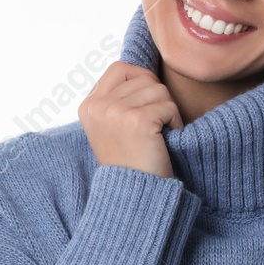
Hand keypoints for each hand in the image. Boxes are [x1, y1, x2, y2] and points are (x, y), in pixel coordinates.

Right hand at [79, 61, 180, 179]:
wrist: (133, 195)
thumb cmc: (129, 162)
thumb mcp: (110, 127)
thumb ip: (116, 100)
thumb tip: (143, 73)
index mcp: (89, 106)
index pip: (120, 68)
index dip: (141, 80)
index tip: (146, 105)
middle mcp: (98, 106)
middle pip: (144, 78)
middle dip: (157, 98)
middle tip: (154, 124)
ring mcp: (115, 112)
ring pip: (158, 89)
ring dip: (167, 111)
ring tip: (158, 134)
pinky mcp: (136, 121)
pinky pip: (168, 106)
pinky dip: (174, 122)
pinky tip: (165, 140)